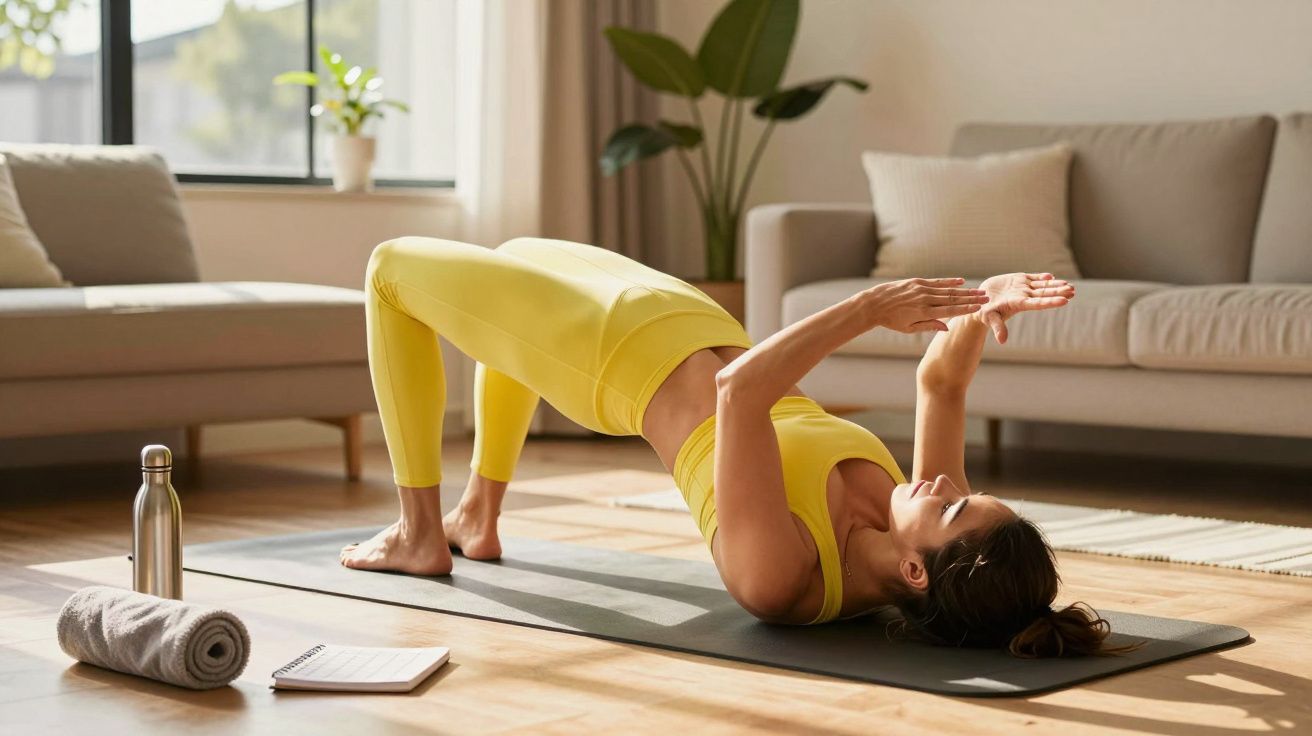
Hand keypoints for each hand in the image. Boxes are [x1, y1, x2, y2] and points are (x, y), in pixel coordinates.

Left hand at [862, 277, 988, 333]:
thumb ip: (929, 326)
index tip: (980, 308)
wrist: (873, 304)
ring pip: (947, 290)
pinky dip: (949, 282)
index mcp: (923, 313)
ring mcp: (921, 289)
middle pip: (953, 299)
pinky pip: (936, 282)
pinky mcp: (916, 282)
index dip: (966, 309)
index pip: (950, 311)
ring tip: (979, 291)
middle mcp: (924, 299)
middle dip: (971, 299)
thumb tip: (947, 327)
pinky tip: (961, 281)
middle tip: (986, 298)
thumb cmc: (891, 320)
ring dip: (965, 290)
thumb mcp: (909, 329)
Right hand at [975, 272, 1074, 343]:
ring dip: (1056, 285)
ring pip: (1042, 286)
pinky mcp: (1018, 279)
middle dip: (1059, 292)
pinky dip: (1042, 277)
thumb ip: (998, 328)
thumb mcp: (990, 318)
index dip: (1051, 301)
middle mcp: (1023, 296)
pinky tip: (1051, 277)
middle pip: (1044, 294)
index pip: (1038, 303)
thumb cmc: (984, 312)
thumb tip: (1002, 341)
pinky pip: (1033, 278)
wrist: (980, 301)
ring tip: (1069, 285)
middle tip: (1073, 291)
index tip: (1064, 301)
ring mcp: (1022, 287)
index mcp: (1019, 304)